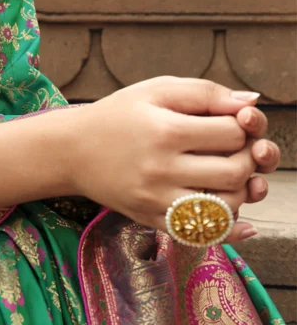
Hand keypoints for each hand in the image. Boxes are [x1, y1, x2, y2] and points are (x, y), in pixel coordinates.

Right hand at [71, 76, 273, 243]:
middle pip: (234, 172)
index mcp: (165, 130)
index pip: (232, 134)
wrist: (72, 150)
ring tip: (226, 174)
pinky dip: (228, 228)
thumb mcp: (156, 90)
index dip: (242, 127)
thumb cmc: (118, 115)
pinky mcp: (153, 219)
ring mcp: (156, 199)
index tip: (230, 124)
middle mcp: (161, 169)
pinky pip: (202, 234)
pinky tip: (238, 218)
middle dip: (247, 159)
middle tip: (235, 151)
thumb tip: (252, 102)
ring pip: (225, 206)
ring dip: (239, 191)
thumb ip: (205, 92)